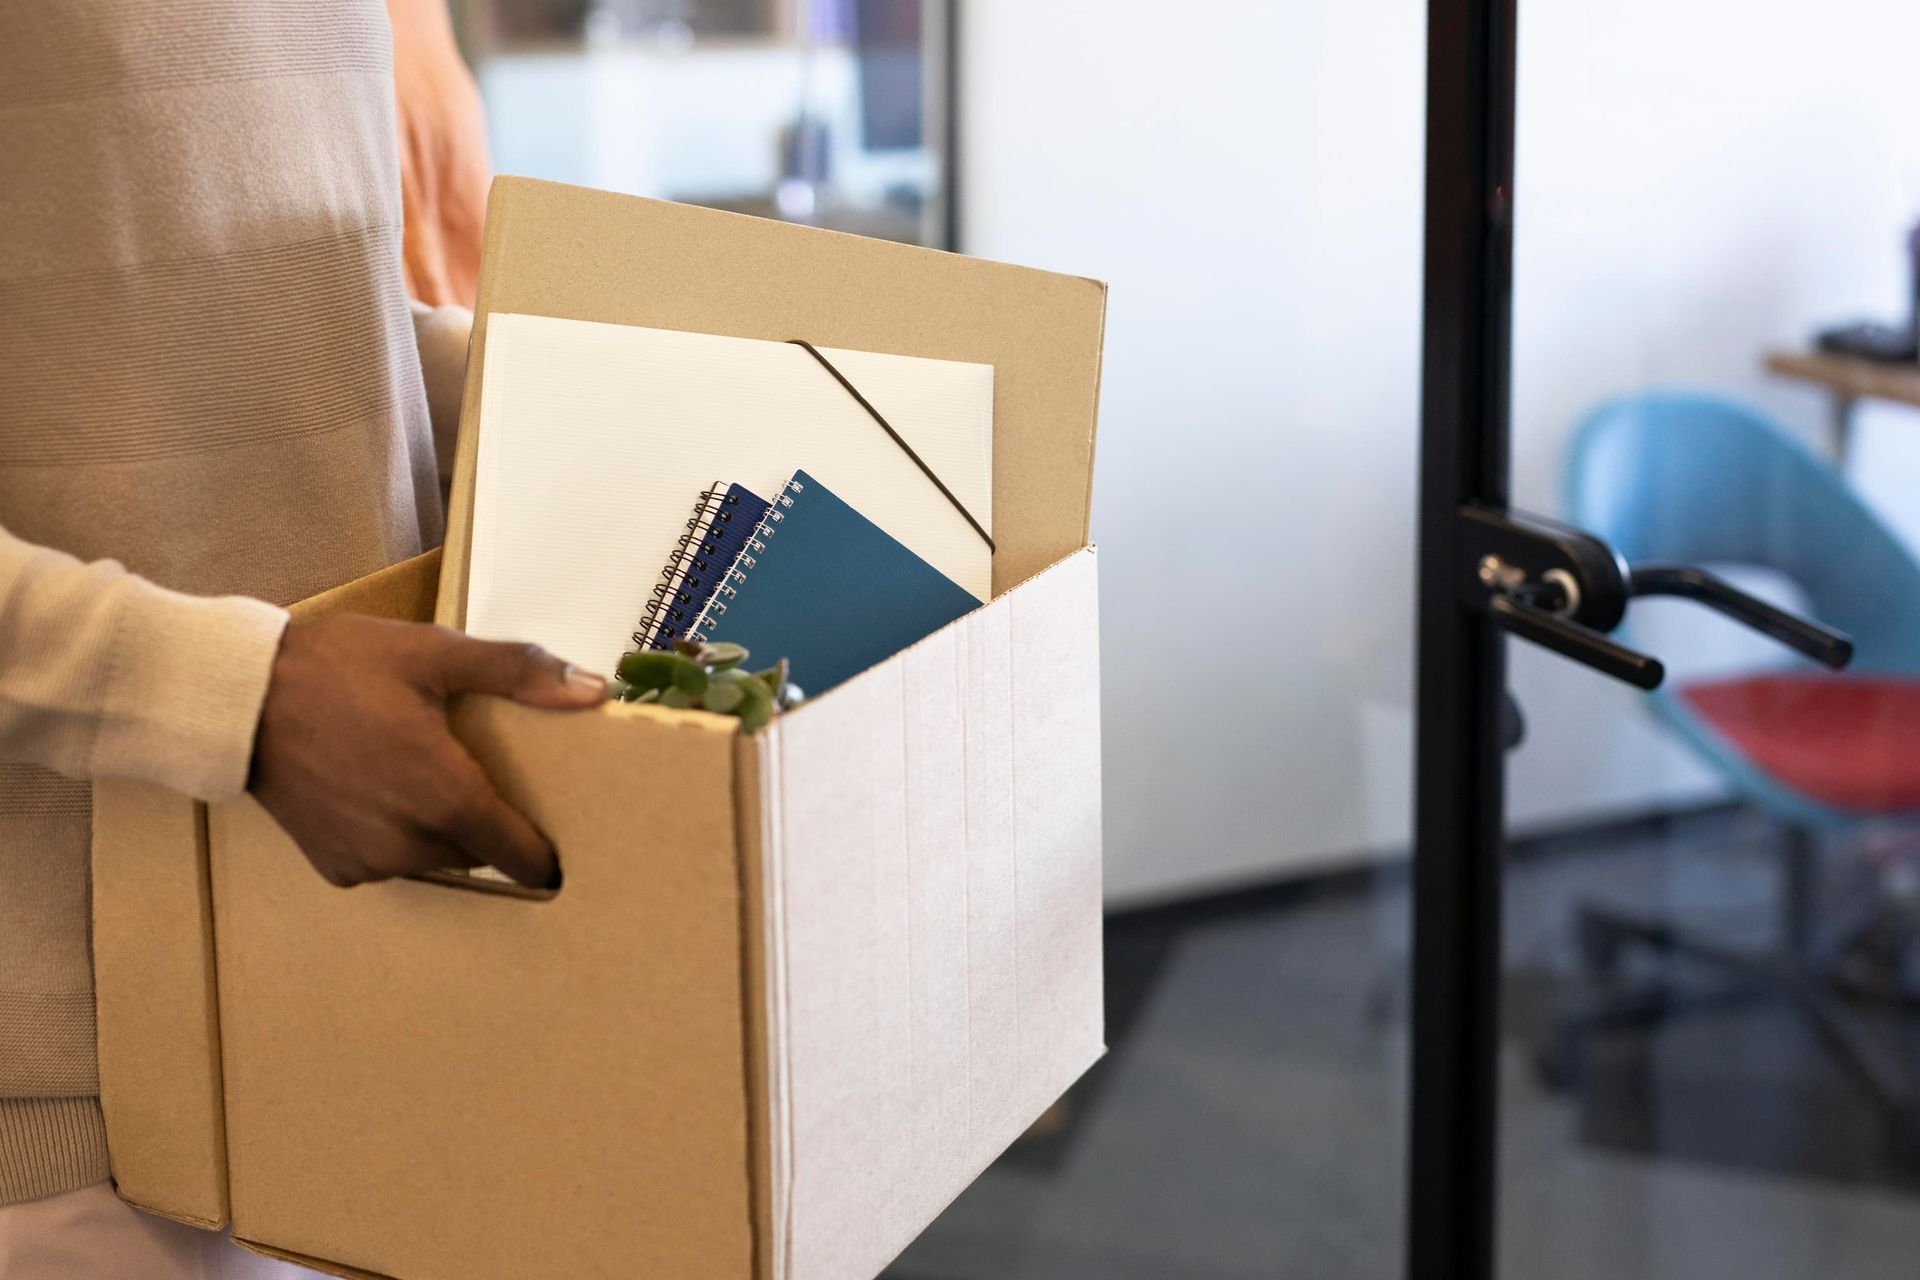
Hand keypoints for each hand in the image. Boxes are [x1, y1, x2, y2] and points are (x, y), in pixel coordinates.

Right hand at [250, 614, 604, 887]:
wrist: (236, 698)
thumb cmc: (339, 669)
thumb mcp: (435, 654)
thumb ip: (519, 673)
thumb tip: (594, 691)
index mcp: (447, 800)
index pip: (521, 856)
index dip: (545, 851)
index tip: (561, 838)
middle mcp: (410, 846)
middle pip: (479, 851)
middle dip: (489, 823)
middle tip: (481, 774)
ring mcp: (368, 861)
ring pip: (435, 857)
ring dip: (442, 828)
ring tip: (427, 774)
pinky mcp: (334, 866)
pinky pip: (389, 860)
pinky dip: (397, 834)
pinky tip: (383, 788)